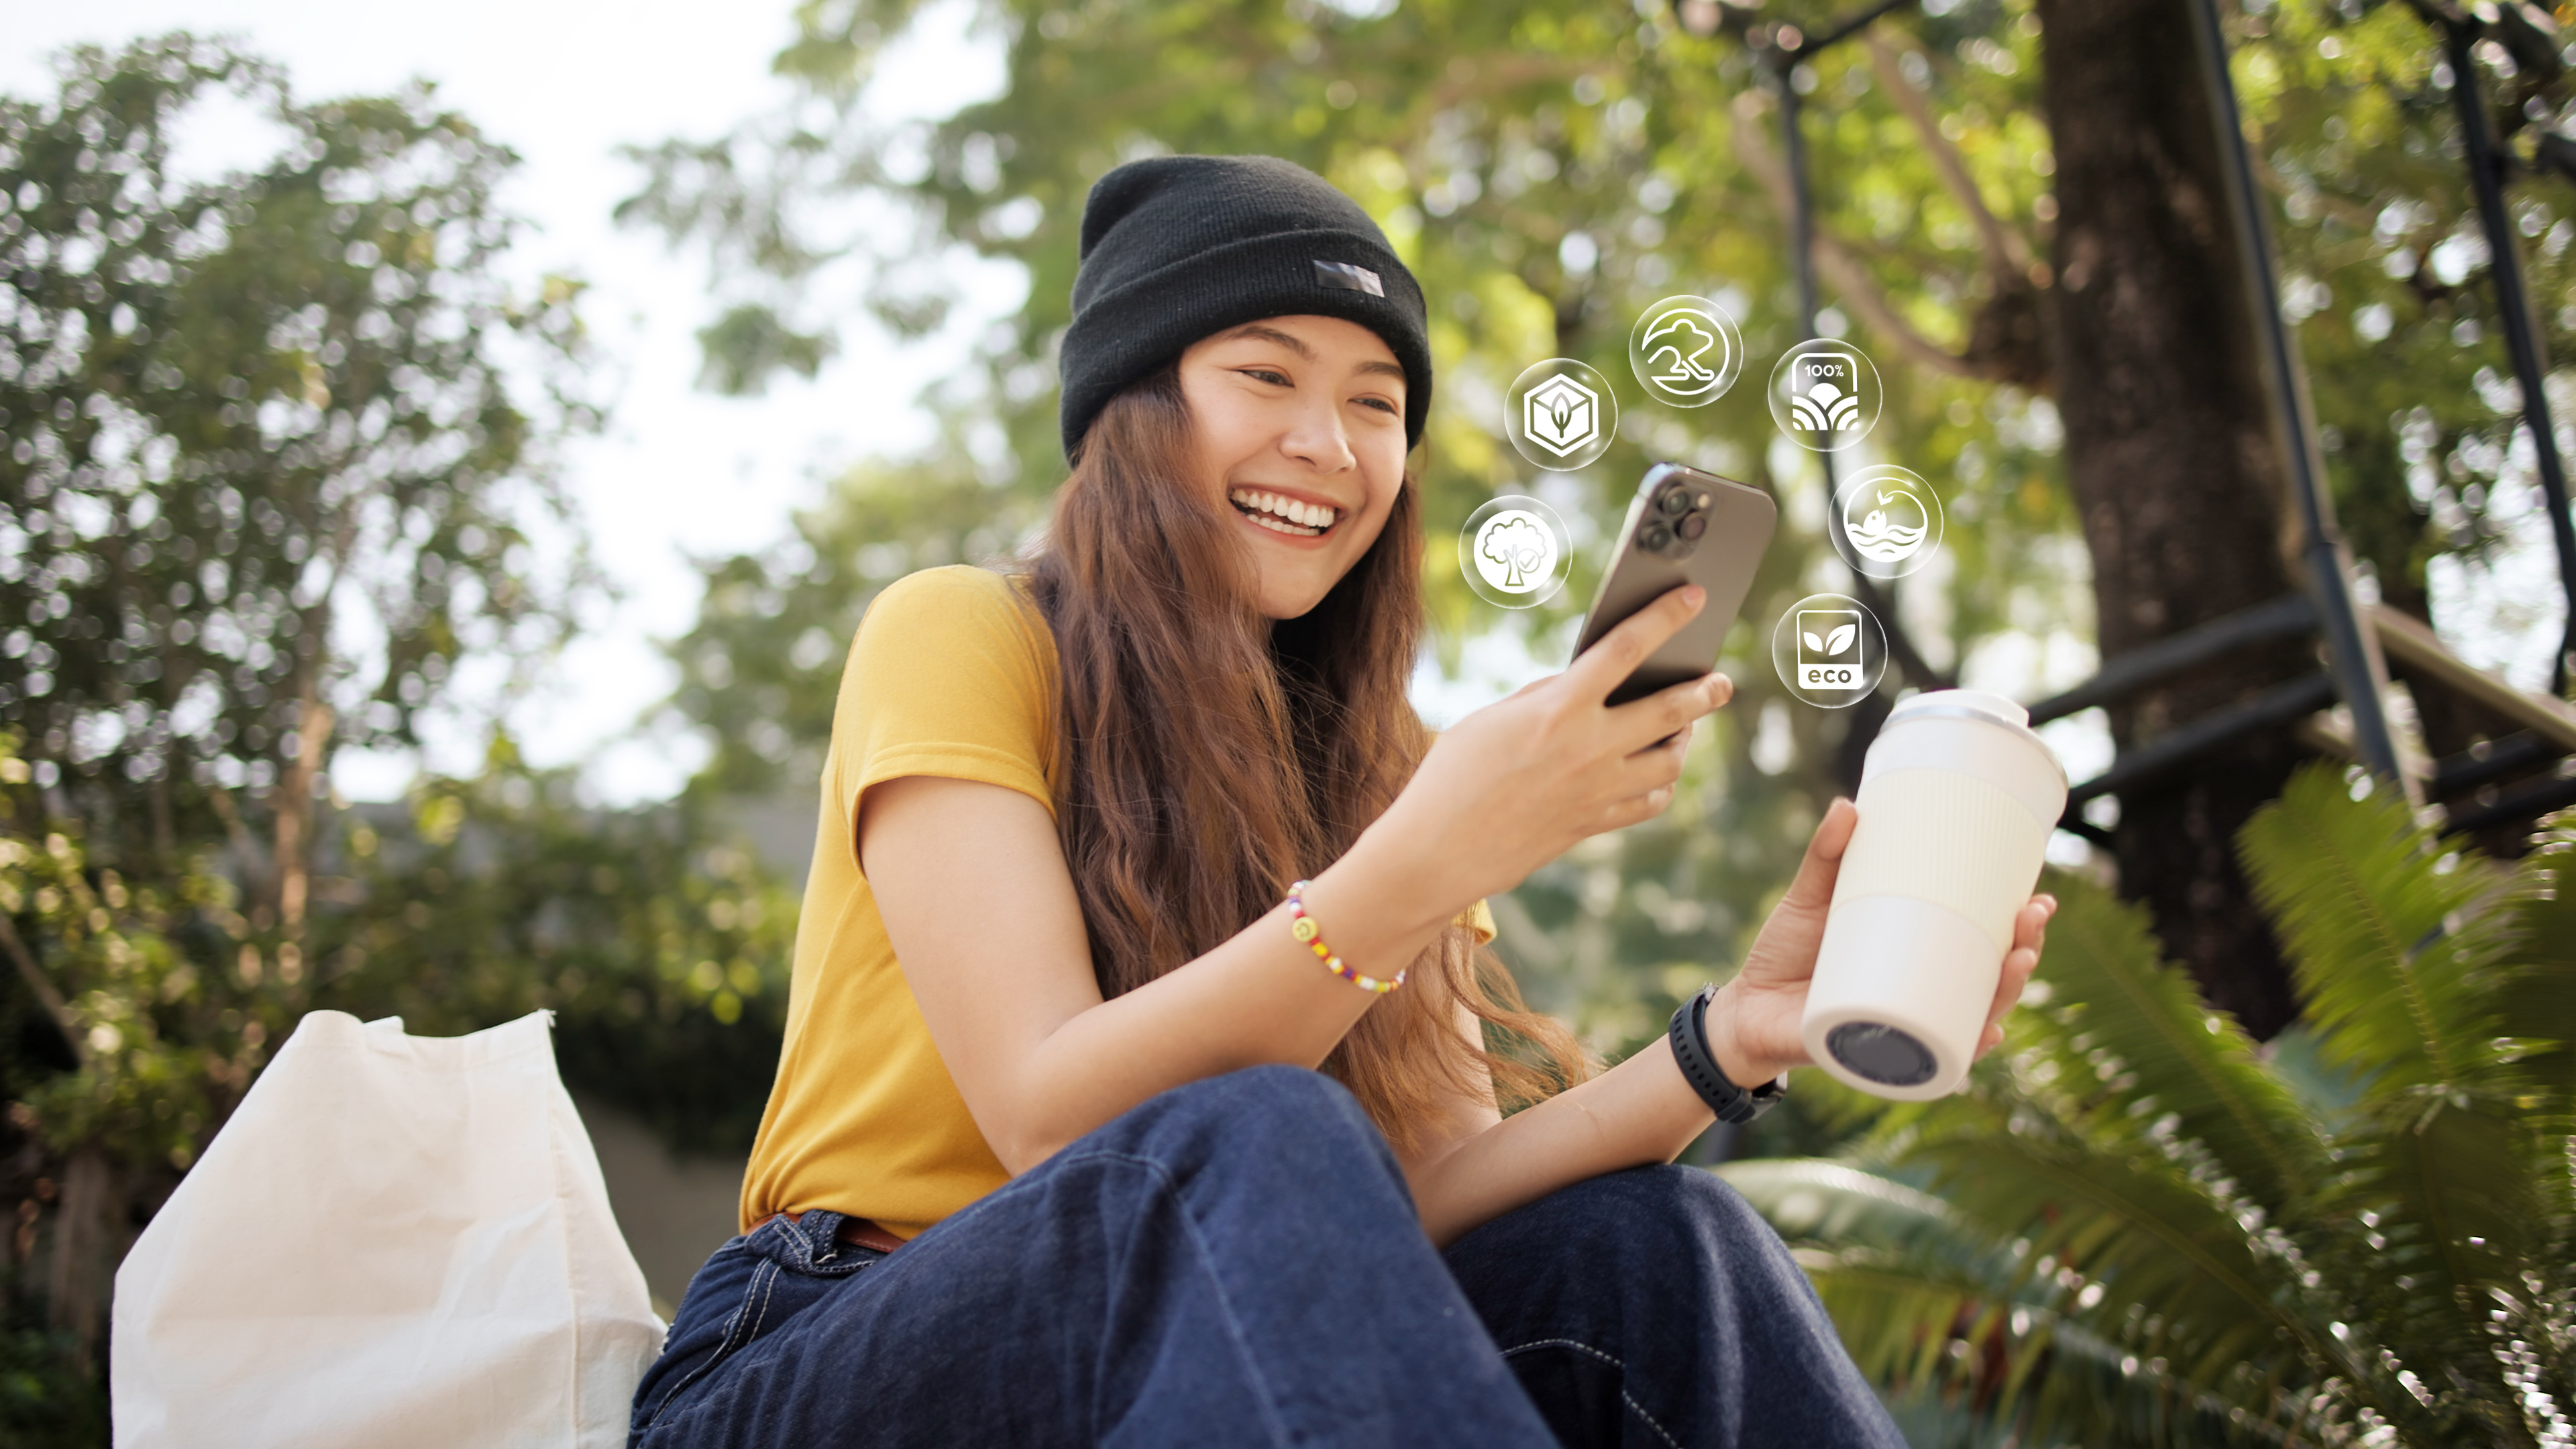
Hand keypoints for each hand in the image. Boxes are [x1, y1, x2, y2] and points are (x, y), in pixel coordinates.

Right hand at [1364, 584, 1733, 909]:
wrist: (1437, 851)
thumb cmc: (1452, 775)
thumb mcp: (1493, 718)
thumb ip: (1544, 697)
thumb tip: (1581, 689)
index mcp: (1559, 707)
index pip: (1627, 648)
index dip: (1665, 617)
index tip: (1693, 598)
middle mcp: (1589, 747)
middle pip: (1671, 710)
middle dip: (1705, 691)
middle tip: (1721, 681)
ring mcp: (1597, 790)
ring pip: (1669, 761)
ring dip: (1685, 740)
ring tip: (1687, 728)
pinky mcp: (1593, 824)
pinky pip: (1648, 802)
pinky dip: (1661, 784)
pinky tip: (1658, 774)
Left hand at [1703, 797, 2057, 1087]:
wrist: (1743, 1009)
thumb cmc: (1784, 953)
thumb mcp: (1809, 899)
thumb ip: (1827, 855)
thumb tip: (1847, 805)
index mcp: (1919, 957)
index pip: (1984, 944)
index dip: (2020, 927)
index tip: (2039, 897)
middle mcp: (1923, 996)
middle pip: (1991, 981)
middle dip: (2023, 955)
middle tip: (2029, 924)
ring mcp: (1906, 1027)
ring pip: (1972, 1018)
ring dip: (2005, 996)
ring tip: (2017, 964)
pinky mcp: (1879, 1052)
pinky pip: (1931, 1059)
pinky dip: (1962, 1050)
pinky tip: (1985, 1035)